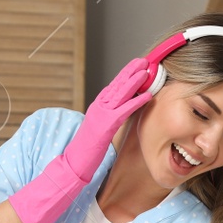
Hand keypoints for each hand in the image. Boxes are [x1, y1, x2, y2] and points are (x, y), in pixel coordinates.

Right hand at [62, 58, 154, 180]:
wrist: (75, 160)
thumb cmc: (88, 148)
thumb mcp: (100, 127)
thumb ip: (110, 116)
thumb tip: (122, 110)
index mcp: (98, 105)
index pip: (113, 86)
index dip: (125, 74)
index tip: (136, 65)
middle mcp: (99, 106)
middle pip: (117, 84)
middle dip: (131, 71)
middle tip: (144, 61)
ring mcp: (102, 114)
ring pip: (120, 93)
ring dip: (135, 81)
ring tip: (147, 71)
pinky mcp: (106, 125)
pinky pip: (124, 110)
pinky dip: (136, 102)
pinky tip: (147, 96)